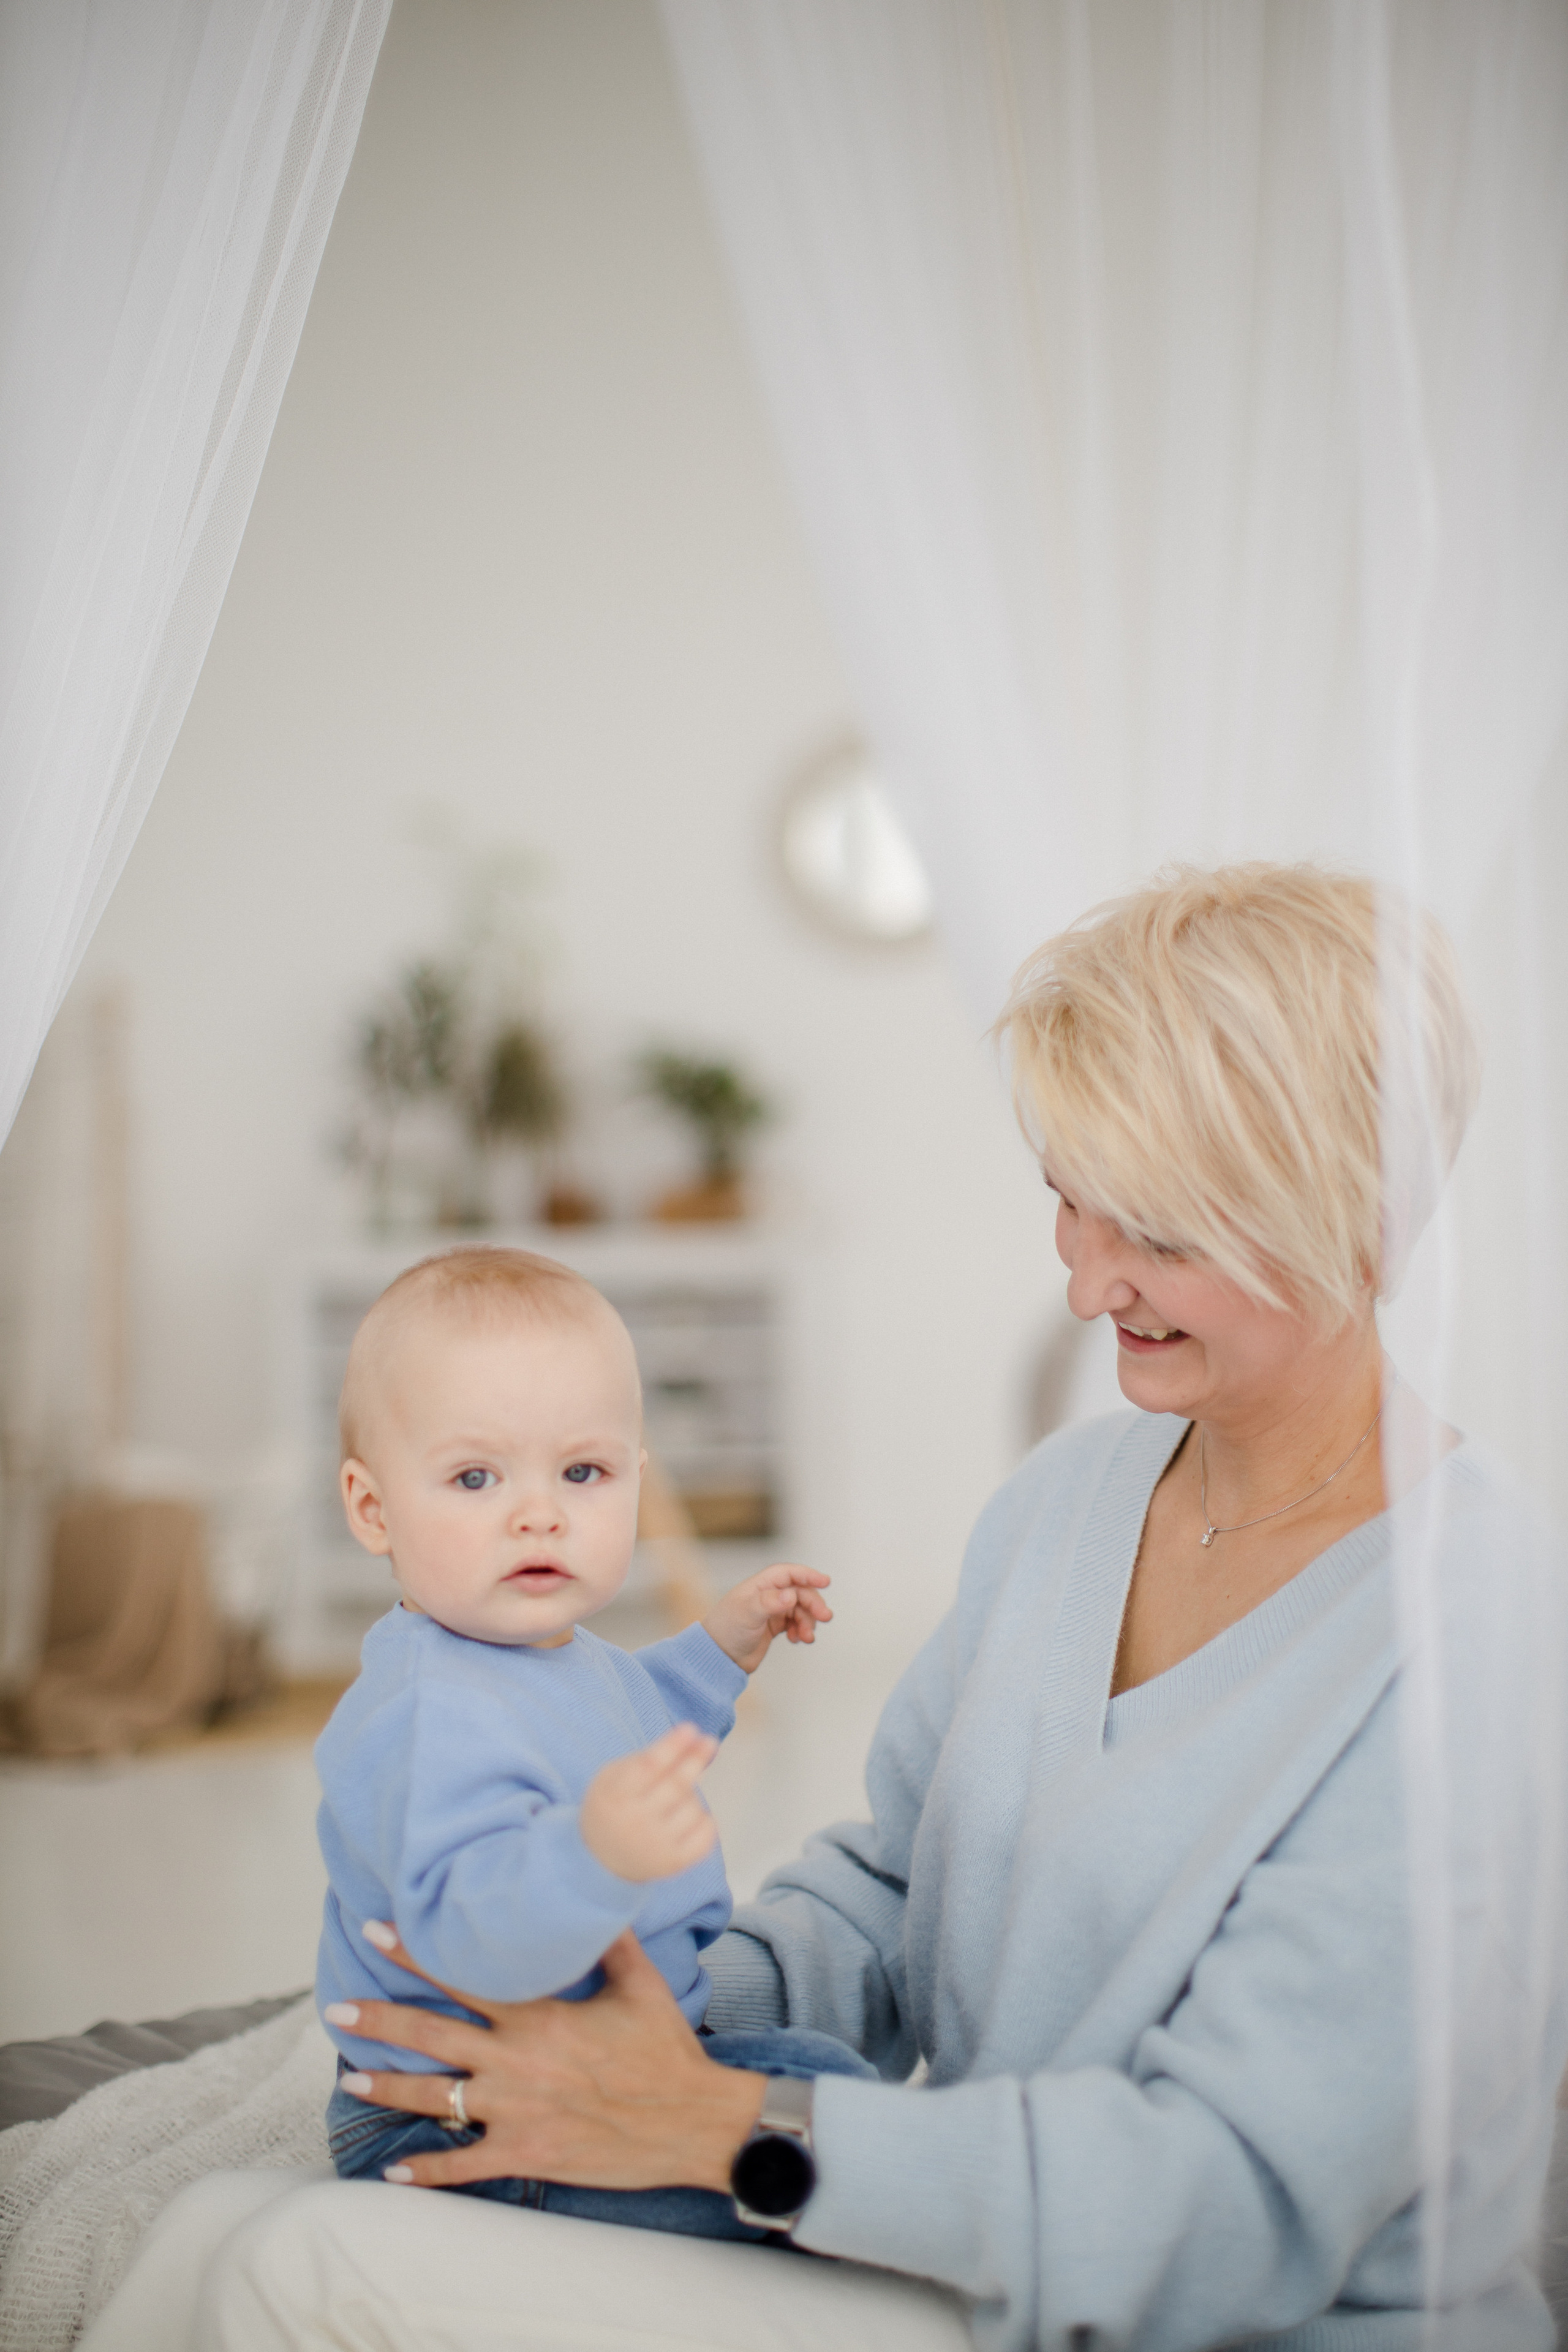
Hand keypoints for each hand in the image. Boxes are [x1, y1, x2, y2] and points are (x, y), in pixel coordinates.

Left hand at [327, 1924, 765, 2190]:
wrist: (692, 2122)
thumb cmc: (666, 2051)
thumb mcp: (641, 1984)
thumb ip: (608, 1941)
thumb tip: (594, 1892)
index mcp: (538, 2017)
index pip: (463, 1977)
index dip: (416, 1953)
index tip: (376, 1932)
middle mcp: (516, 2062)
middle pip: (432, 2036)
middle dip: (380, 2021)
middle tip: (337, 2011)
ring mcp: (516, 2112)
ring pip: (436, 2099)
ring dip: (388, 2089)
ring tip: (350, 2080)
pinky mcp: (525, 2155)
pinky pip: (464, 2166)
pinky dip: (426, 2171)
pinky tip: (393, 2171)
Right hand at [579, 1721, 717, 1879]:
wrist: (601, 1861)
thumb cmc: (612, 1807)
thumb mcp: (611, 1778)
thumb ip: (644, 1758)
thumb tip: (686, 1740)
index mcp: (615, 1796)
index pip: (648, 1766)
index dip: (672, 1745)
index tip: (690, 1729)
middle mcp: (635, 1822)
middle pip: (675, 1785)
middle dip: (695, 1760)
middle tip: (709, 1742)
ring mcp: (655, 1845)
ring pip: (691, 1808)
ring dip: (693, 1794)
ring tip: (680, 1795)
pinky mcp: (672, 1863)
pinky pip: (704, 1837)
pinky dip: (707, 1821)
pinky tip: (696, 1816)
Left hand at [703, 1560, 831, 1672]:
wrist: (717, 1658)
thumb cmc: (726, 1630)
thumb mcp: (747, 1614)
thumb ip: (770, 1602)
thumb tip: (791, 1595)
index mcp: (760, 1585)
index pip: (788, 1574)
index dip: (808, 1575)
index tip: (825, 1582)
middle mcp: (767, 1595)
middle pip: (799, 1592)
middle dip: (813, 1604)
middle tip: (825, 1617)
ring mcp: (772, 1611)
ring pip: (800, 1609)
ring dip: (809, 1621)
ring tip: (807, 1637)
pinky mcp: (774, 1627)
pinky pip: (796, 1623)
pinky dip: (802, 1630)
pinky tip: (798, 1639)